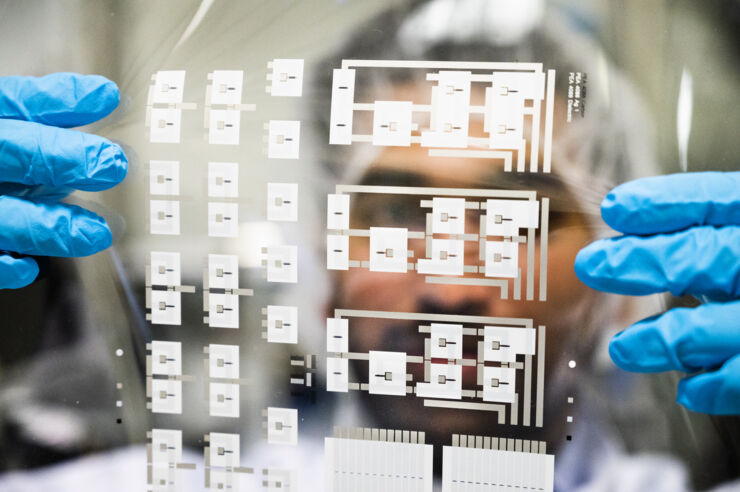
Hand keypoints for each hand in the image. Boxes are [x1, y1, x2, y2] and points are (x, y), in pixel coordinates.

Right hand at [0, 73, 126, 288]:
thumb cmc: (4, 160)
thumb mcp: (16, 129)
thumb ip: (51, 114)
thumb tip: (107, 97)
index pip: (17, 101)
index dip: (61, 98)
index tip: (108, 96)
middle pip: (10, 151)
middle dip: (61, 157)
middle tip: (113, 165)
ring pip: (1, 214)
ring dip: (48, 225)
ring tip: (97, 234)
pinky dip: (4, 265)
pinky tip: (29, 267)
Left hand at [575, 172, 739, 413]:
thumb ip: (719, 231)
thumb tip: (640, 227)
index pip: (712, 201)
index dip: (662, 203)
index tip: (616, 209)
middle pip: (708, 255)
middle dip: (647, 262)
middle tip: (597, 266)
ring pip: (719, 326)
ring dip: (667, 338)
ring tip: (625, 350)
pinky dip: (721, 384)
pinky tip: (693, 388)